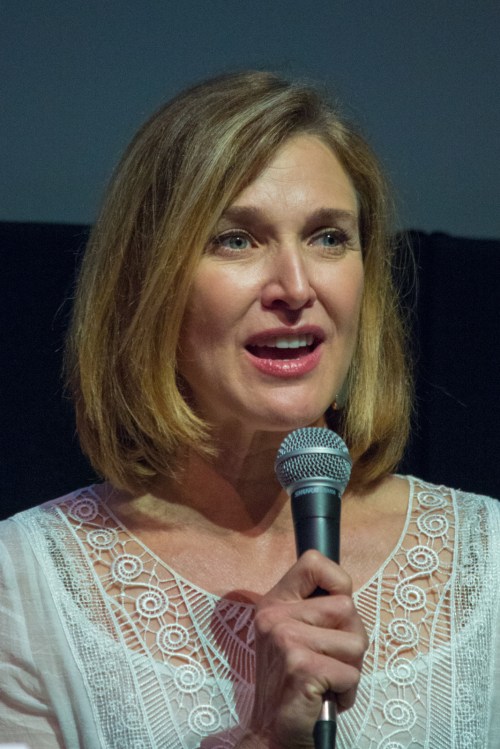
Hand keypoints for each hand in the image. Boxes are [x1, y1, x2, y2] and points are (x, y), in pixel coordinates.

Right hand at [239, 550, 366, 748]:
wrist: (272, 733)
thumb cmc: (294, 683)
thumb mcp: (294, 633)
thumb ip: (315, 608)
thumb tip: (346, 589)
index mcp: (274, 602)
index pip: (313, 562)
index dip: (338, 582)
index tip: (335, 612)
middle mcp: (275, 616)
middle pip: (347, 607)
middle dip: (351, 639)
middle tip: (329, 661)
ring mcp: (286, 640)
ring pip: (355, 641)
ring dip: (351, 667)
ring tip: (327, 679)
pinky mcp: (301, 668)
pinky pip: (351, 672)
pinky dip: (347, 691)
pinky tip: (325, 695)